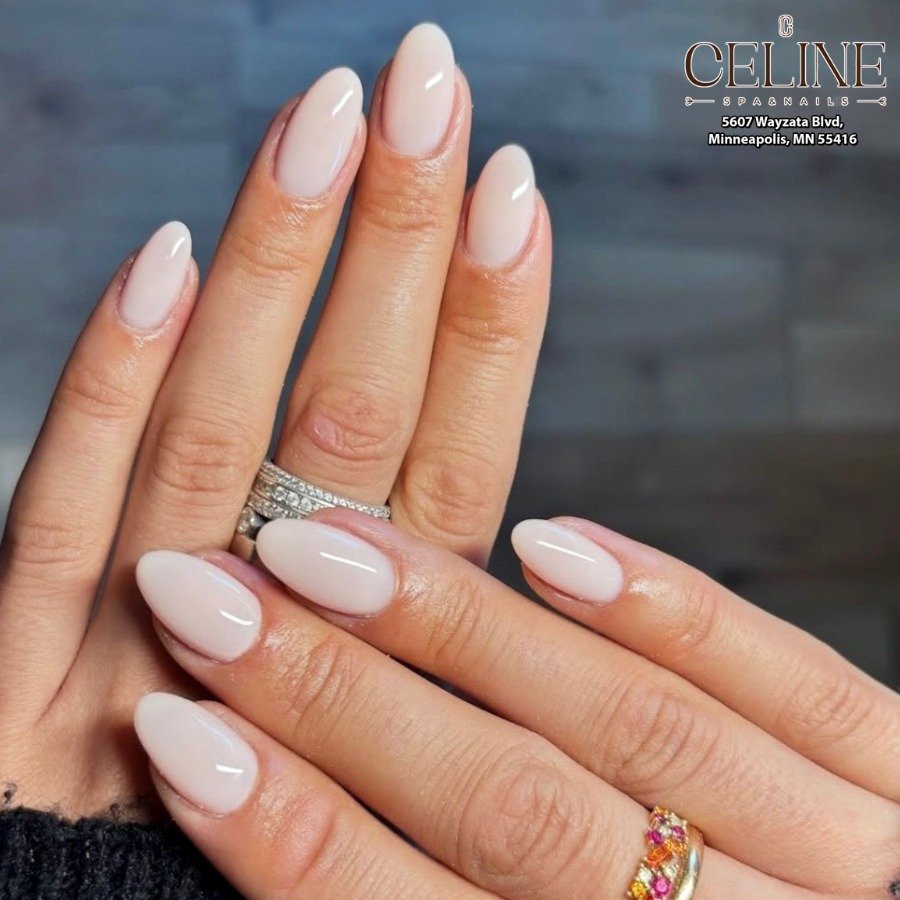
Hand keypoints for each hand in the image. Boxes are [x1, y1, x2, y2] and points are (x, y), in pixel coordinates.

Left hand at [0, 24, 550, 816]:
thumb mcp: (366, 723)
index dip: (496, 325)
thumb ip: (397, 611)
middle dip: (403, 245)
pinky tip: (160, 258)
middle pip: (355, 420)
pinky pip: (64, 516)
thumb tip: (431, 465)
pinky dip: (111, 385)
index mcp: (378, 657)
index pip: (456, 462)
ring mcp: (148, 649)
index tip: (519, 192)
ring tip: (324, 121)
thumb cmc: (261, 836)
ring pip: (222, 439)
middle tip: (433, 90)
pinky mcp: (18, 679)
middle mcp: (281, 637)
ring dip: (278, 271)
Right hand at [132, 512, 898, 898]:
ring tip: (334, 546)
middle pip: (512, 810)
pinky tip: (552, 542)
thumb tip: (283, 794)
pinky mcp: (893, 770)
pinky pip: (790, 682)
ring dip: (467, 630)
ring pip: (629, 729)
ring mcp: (838, 859)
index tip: (176, 728)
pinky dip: (665, 610)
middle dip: (342, 698)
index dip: (288, 831)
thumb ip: (435, 895)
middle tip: (216, 594)